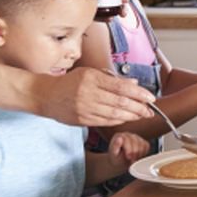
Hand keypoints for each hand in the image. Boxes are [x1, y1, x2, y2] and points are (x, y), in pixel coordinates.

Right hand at [34, 68, 152, 126]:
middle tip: (151, 110)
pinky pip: (105, 122)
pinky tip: (127, 119)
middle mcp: (88, 94)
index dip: (139, 94)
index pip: (121, 87)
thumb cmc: (70, 82)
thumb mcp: (90, 73)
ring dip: (131, 116)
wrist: (45, 95)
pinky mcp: (82, 120)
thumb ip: (112, 79)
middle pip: (120, 103)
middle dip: (139, 107)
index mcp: (92, 78)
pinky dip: (118, 121)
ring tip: (142, 115)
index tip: (151, 97)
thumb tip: (135, 84)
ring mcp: (84, 108)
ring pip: (114, 115)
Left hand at [107, 131, 150, 164]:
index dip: (129, 150)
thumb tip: (119, 138)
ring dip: (139, 154)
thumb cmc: (116, 159)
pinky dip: (144, 153)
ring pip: (142, 144)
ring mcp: (136, 137)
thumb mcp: (113, 154)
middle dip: (134, 153)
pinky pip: (147, 146)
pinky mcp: (142, 141)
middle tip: (131, 161)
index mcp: (119, 136)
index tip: (128, 157)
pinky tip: (138, 157)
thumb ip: (115, 145)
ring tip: (134, 160)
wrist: (120, 163)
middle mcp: (128, 134)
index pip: (128, 139)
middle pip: (136, 142)